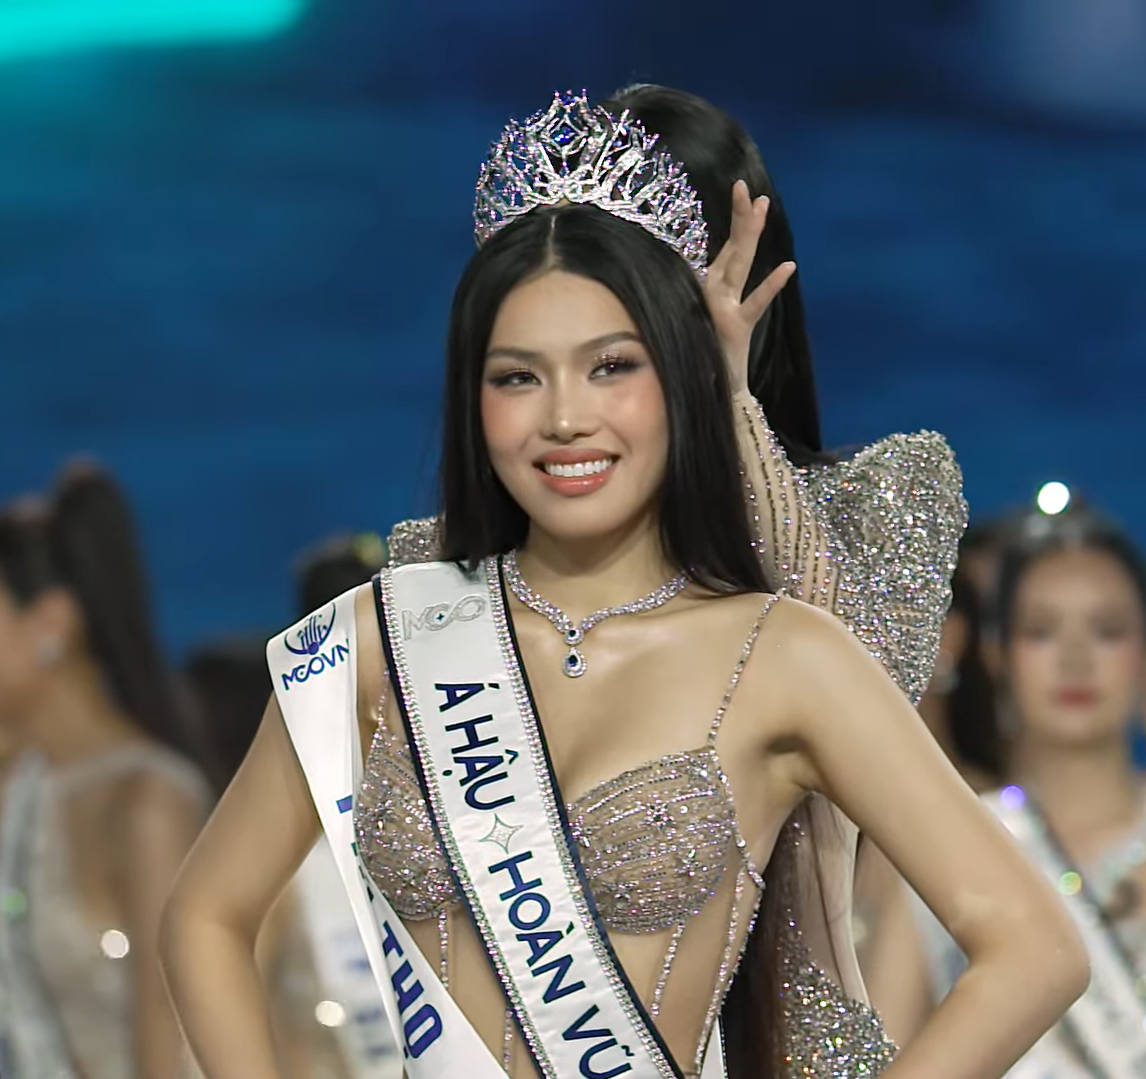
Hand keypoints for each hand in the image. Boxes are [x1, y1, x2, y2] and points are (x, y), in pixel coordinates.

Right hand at [703, 180, 795, 393]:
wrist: (715, 393)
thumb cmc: (712, 356)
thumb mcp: (706, 320)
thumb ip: (709, 294)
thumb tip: (712, 270)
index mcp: (707, 291)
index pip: (724, 250)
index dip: (737, 221)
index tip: (746, 194)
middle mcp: (711, 294)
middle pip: (731, 250)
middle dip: (740, 217)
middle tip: (745, 188)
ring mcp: (722, 309)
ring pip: (738, 265)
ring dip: (749, 234)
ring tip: (760, 207)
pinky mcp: (736, 328)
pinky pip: (755, 303)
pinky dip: (771, 286)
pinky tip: (789, 267)